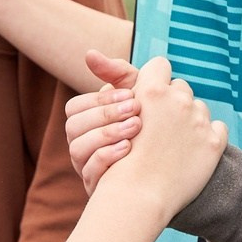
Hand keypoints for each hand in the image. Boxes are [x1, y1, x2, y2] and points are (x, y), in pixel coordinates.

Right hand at [65, 53, 144, 192]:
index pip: (76, 107)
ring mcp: (85, 167)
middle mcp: (79, 145)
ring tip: (137, 128)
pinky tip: (131, 149)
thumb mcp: (137, 96)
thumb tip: (89, 53)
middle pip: (73, 126)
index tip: (131, 95)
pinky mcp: (98, 188)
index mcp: (84, 123)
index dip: (101, 100)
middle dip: (106, 115)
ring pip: (77, 150)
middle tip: (136, 109)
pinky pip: (90, 173)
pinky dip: (108, 158)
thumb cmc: (148, 127)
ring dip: (107, 135)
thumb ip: (118, 74)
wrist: (167, 169)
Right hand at [93, 58, 223, 216]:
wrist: (137, 201)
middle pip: (180, 88)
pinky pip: (217, 129)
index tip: (145, 102)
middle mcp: (179, 102)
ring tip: (172, 144)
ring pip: (199, 108)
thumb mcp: (110, 115)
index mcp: (152, 92)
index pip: (159, 67)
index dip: (152, 84)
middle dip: (170, 104)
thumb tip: (90, 53)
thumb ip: (111, 78)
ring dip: (189, 121)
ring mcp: (200, 123)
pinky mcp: (214, 144)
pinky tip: (190, 152)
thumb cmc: (119, 158)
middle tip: (157, 126)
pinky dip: (206, 138)